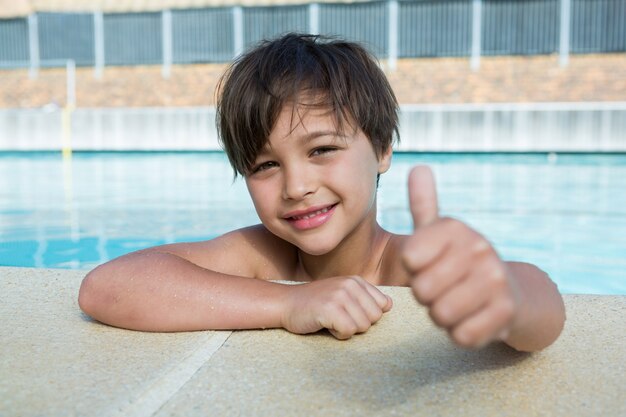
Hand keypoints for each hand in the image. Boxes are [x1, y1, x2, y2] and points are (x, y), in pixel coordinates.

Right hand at [280, 276, 392, 339]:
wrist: (286, 303)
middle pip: (374, 318)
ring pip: (363, 326)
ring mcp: (340, 296)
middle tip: (337, 317)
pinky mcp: (330, 309)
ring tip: (330, 319)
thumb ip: (365, 297)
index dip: (366, 315)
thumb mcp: (342, 294)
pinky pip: (348, 331)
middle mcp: (350, 285)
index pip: (383, 305)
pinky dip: (337, 334)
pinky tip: (325, 324)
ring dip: (346, 329)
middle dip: (358, 324)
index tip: (348, 312)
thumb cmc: (315, 303)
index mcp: (356, 281)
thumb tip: (389, 305)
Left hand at [402, 166, 521, 347]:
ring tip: (458, 303)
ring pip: (440, 314)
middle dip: (427, 297)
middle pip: (422, 290)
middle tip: (445, 288)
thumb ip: (424, 204)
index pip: (409, 259)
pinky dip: (462, 333)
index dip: (414, 270)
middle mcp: (479, 248)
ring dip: (443, 316)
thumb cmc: (461, 263)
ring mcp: (495, 280)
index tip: (431, 264)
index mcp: (455, 228)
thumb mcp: (440, 232)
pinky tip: (473, 319)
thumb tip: (419, 166)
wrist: (512, 294)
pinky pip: (461, 335)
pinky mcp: (505, 313)